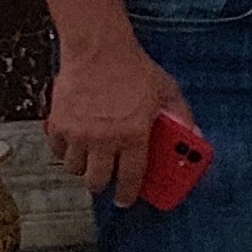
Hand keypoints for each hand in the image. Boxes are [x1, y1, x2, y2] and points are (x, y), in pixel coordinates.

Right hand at [48, 35, 184, 203]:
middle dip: (103, 185)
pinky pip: (58, 152)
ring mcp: (78, 133)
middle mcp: (104, 139)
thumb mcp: (168, 91)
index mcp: (133, 134)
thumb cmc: (134, 69)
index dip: (129, 193)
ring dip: (84, 168)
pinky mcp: (58, 125)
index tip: (126, 200)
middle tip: (107, 180)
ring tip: (93, 158)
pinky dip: (65, 152)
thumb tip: (193, 135)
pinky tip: (76, 143)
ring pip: (75, 169)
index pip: (131, 177)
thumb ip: (181, 115)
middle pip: (97, 181)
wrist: (98, 51)